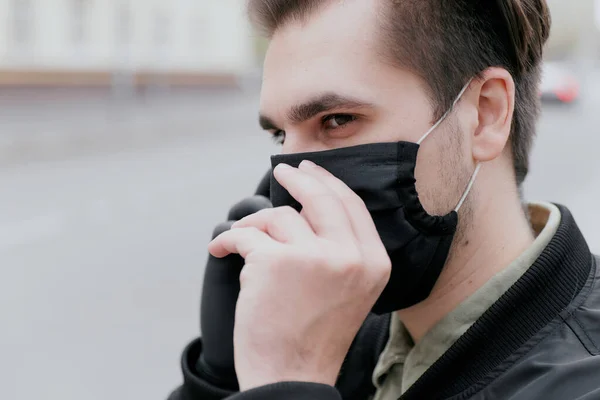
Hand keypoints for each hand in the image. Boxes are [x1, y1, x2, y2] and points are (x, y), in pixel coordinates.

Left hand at [208, 160, 390, 390]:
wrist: (290, 377)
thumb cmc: (313, 335)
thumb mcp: (349, 290)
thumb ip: (342, 249)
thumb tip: (310, 204)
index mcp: (374, 263)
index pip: (352, 206)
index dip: (329, 183)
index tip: (310, 172)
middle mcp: (350, 256)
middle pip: (320, 197)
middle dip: (297, 180)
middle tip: (282, 171)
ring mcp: (314, 257)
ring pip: (278, 216)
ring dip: (254, 226)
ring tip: (243, 244)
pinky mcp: (275, 263)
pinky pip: (245, 234)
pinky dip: (228, 240)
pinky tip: (220, 249)